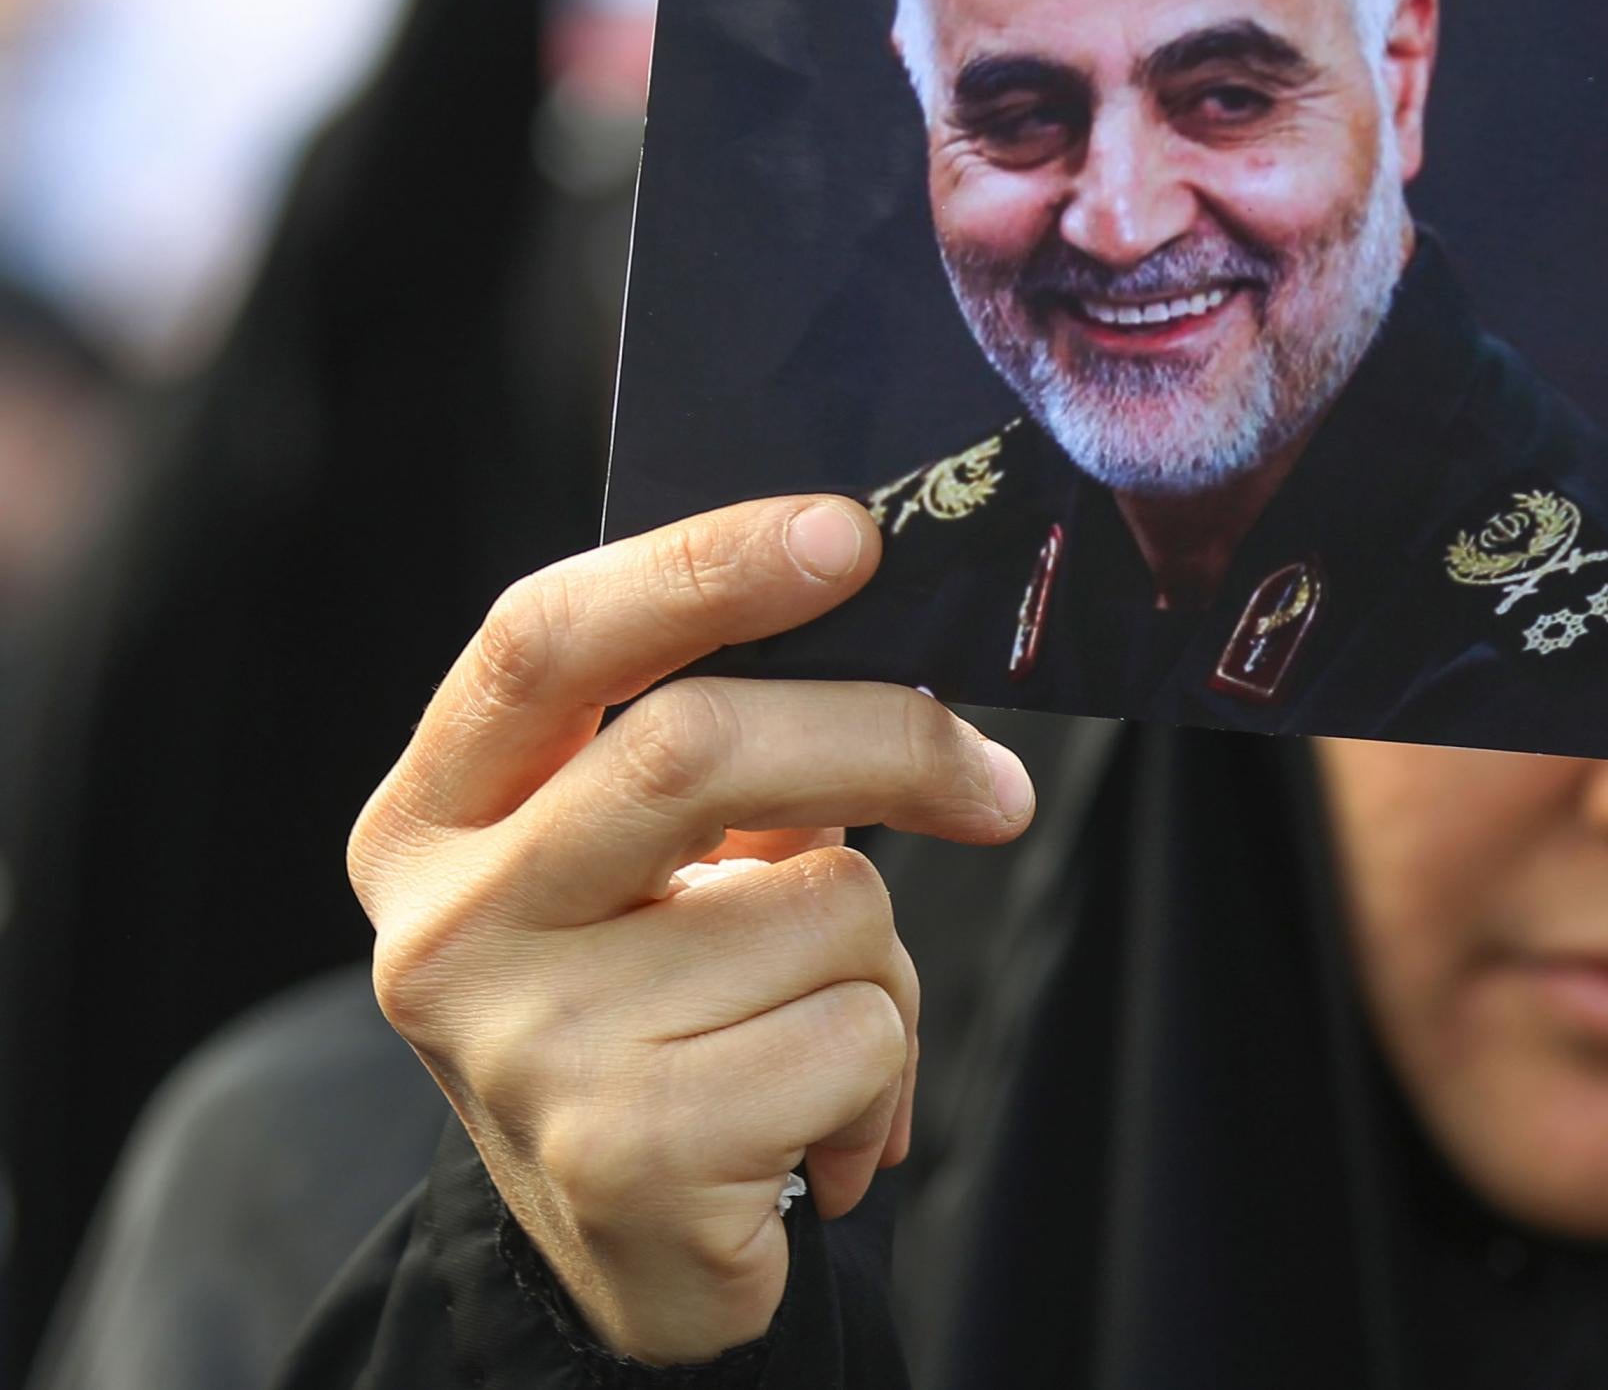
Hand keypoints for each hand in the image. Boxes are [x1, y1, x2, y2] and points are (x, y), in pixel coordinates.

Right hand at [348, 496, 1034, 1363]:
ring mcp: (523, 1044)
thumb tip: (910, 662)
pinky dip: (886, 1069)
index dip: (702, 566)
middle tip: (989, 781)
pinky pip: (855, 1033)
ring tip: (811, 1031)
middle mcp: (447, 924)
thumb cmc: (657, 1012)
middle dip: (883, 740)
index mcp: (436, 815)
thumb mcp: (645, 869)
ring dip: (882, 961)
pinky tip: (810, 1129)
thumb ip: (725, 749)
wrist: (623, 1255)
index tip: (851, 532)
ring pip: (819, 905)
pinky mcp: (624, 1151)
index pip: (544, 637)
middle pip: (690, 749)